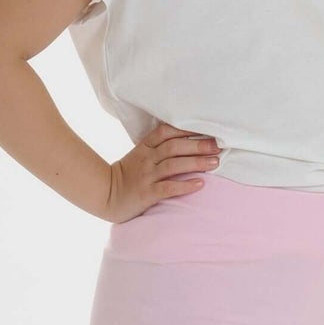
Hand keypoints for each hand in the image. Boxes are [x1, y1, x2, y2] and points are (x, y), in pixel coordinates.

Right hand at [104, 122, 224, 222]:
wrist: (105, 195)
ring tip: (215, 163)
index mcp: (145, 148)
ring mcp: (146, 176)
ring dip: (196, 163)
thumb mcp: (139, 156)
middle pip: (174, 147)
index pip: (165, 132)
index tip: (205, 129)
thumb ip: (157, 148)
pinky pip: (168, 188)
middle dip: (197, 145)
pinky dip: (185, 185)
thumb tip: (187, 142)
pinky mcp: (147, 194)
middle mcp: (146, 159)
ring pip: (174, 165)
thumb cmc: (127, 175)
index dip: (185, 129)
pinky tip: (200, 184)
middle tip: (217, 146)